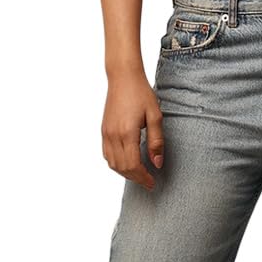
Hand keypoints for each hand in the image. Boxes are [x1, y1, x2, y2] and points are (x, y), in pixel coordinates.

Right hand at [102, 71, 164, 189]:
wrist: (123, 78)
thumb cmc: (141, 94)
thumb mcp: (155, 116)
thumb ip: (157, 142)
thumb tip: (157, 164)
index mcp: (127, 133)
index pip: (133, 165)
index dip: (143, 178)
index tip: (152, 183)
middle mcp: (113, 136)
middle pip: (122, 168)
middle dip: (136, 178)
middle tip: (148, 182)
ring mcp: (106, 133)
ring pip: (112, 164)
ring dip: (125, 173)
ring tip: (139, 174)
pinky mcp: (104, 130)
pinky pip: (107, 154)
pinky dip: (116, 164)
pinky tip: (127, 163)